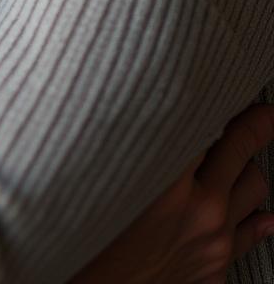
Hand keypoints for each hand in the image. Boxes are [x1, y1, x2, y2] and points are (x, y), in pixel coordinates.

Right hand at [72, 102, 273, 282]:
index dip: (216, 96)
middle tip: (261, 111)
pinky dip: (256, 218)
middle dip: (254, 123)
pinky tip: (261, 213)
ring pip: (255, 187)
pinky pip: (253, 236)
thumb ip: (127, 148)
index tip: (219, 81)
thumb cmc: (89, 249)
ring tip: (237, 158)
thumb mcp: (104, 185)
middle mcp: (200, 211)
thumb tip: (138, 112)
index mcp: (167, 184)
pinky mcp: (217, 271)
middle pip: (241, 148)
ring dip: (246, 168)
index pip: (206, 121)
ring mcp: (214, 244)